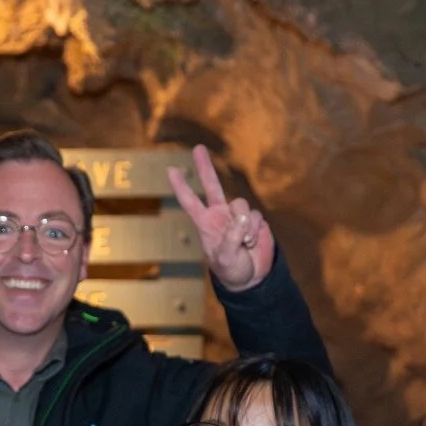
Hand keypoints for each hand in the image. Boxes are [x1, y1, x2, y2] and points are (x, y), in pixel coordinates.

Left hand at [167, 143, 274, 292]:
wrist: (251, 277)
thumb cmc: (231, 270)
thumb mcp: (226, 259)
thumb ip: (231, 238)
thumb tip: (241, 216)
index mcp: (205, 223)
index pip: (190, 202)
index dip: (181, 186)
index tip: (170, 170)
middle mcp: (220, 215)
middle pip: (212, 186)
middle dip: (205, 167)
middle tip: (198, 148)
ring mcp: (237, 215)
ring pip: (240, 205)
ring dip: (244, 224)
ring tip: (244, 243)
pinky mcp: (254, 219)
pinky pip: (255, 216)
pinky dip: (255, 229)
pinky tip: (252, 242)